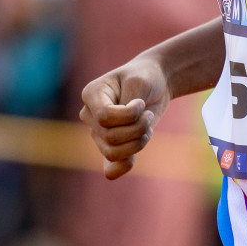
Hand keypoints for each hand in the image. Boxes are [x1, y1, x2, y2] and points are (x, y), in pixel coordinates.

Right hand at [79, 57, 170, 179]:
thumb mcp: (139, 82)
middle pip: (110, 137)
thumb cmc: (146, 77)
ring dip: (138, 143)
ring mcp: (99, 132)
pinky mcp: (112, 145)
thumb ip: (128, 108)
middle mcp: (90, 115)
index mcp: (91, 94)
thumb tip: (116, 140)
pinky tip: (131, 160)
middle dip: (137, 129)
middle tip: (148, 115)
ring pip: (113, 153)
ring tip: (147, 128)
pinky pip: (110, 168)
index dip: (128, 115)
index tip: (141, 103)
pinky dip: (122, 168)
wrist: (156, 83)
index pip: (104, 117)